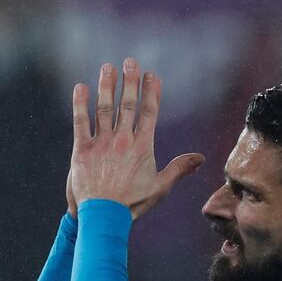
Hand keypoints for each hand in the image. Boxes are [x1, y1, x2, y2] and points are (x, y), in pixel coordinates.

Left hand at [69, 58, 204, 220]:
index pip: (149, 113)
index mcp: (142, 147)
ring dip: (107, 86)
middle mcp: (123, 141)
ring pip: (104, 108)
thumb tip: (201, 158)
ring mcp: (102, 144)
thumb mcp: (160, 187)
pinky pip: (80, 122)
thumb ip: (179, 168)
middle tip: (130, 62)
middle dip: (130, 82)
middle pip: (128, 105)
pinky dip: (80, 104)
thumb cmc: (133, 204)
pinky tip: (80, 87)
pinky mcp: (82, 150)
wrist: (104, 218)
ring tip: (108, 68)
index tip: (152, 75)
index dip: (151, 92)